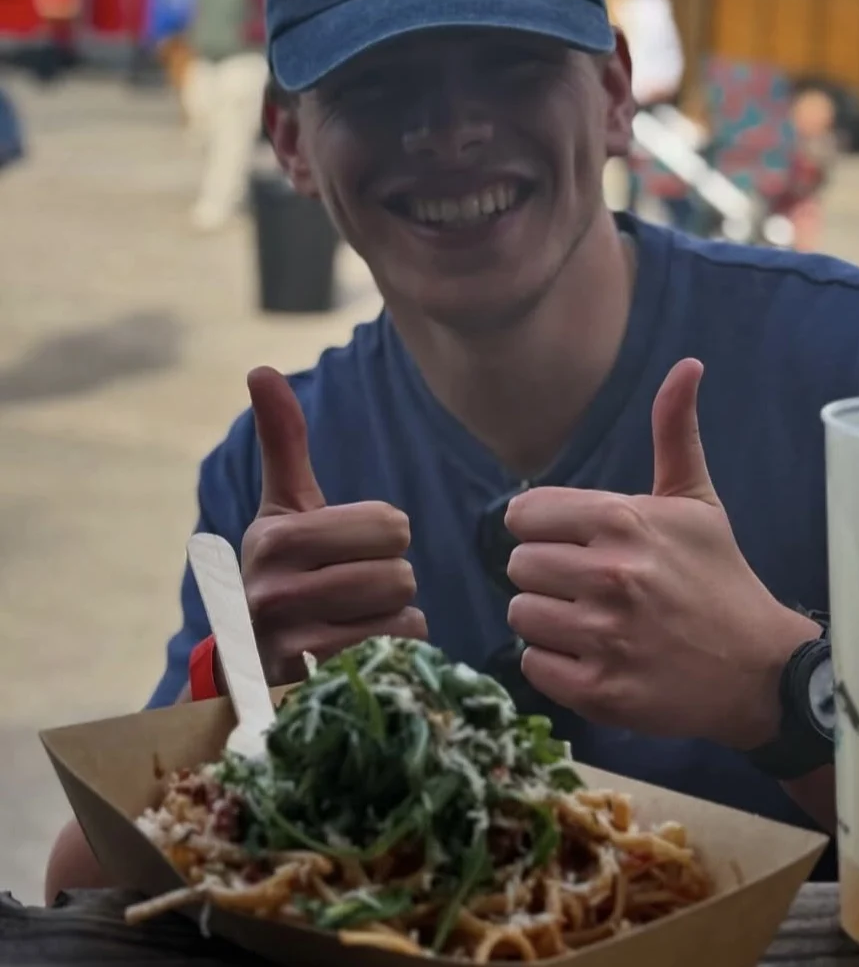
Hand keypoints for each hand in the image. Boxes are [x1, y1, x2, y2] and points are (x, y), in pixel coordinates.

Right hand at [239, 366, 425, 685]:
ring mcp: (291, 652)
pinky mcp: (317, 694)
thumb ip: (282, 441)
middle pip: (399, 574)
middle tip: (352, 591)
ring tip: (352, 622)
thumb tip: (260, 368)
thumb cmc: (284, 571)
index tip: (348, 548)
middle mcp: (272, 595)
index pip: (390, 525)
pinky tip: (357, 656)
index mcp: (274, 539)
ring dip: (393, 620)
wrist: (252, 663)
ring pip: (403, 618)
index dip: (385, 536)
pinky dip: (394, 656)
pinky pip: (398, 659)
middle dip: (389, 581)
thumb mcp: (283, 509)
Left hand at [504, 358, 818, 749]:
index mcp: (624, 520)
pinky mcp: (600, 690)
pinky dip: (556, 662)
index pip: (525, 514)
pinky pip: (534, 664)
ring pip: (522, 614)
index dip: (543, 528)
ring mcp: (604, 636)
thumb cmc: (720, 577)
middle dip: (546, 574)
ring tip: (589, 620)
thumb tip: (687, 364)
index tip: (569, 541)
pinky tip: (593, 655)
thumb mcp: (698, 501)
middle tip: (584, 584)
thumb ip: (675, 431)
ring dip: (548, 619)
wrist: (758, 669)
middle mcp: (610, 575)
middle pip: (518, 565)